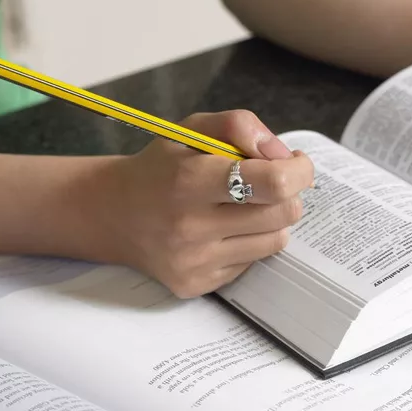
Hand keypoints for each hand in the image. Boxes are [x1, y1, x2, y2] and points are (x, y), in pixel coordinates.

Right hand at [88, 110, 312, 296]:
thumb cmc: (160, 168)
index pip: (273, 183)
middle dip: (289, 194)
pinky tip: (223, 231)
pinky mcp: (197, 284)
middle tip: (272, 184)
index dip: (298, 171)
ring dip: (272, 220)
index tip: (296, 164)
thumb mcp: (191, 130)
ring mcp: (194, 262)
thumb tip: (282, 154)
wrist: (113, 215)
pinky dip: (249, 243)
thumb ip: (239, 126)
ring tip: (245, 207)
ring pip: (275, 241)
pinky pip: (252, 263)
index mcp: (190, 180)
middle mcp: (191, 226)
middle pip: (283, 214)